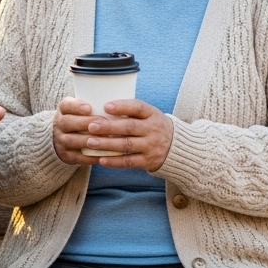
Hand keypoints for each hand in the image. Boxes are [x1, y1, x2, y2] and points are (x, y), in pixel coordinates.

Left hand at [53, 97, 173, 170]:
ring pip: (127, 145)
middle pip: (129, 127)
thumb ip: (131, 111)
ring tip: (90, 142)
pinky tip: (101, 159)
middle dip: (108, 126)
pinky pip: (129, 162)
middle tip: (91, 126)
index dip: (122, 106)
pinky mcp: (148, 161)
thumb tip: (100, 107)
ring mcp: (151, 146)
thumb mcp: (149, 115)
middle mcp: (153, 130)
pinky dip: (114, 161)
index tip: (105, 106)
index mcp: (152, 114)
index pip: (138, 107)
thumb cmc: (153, 127)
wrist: (177, 148)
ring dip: (107, 144)